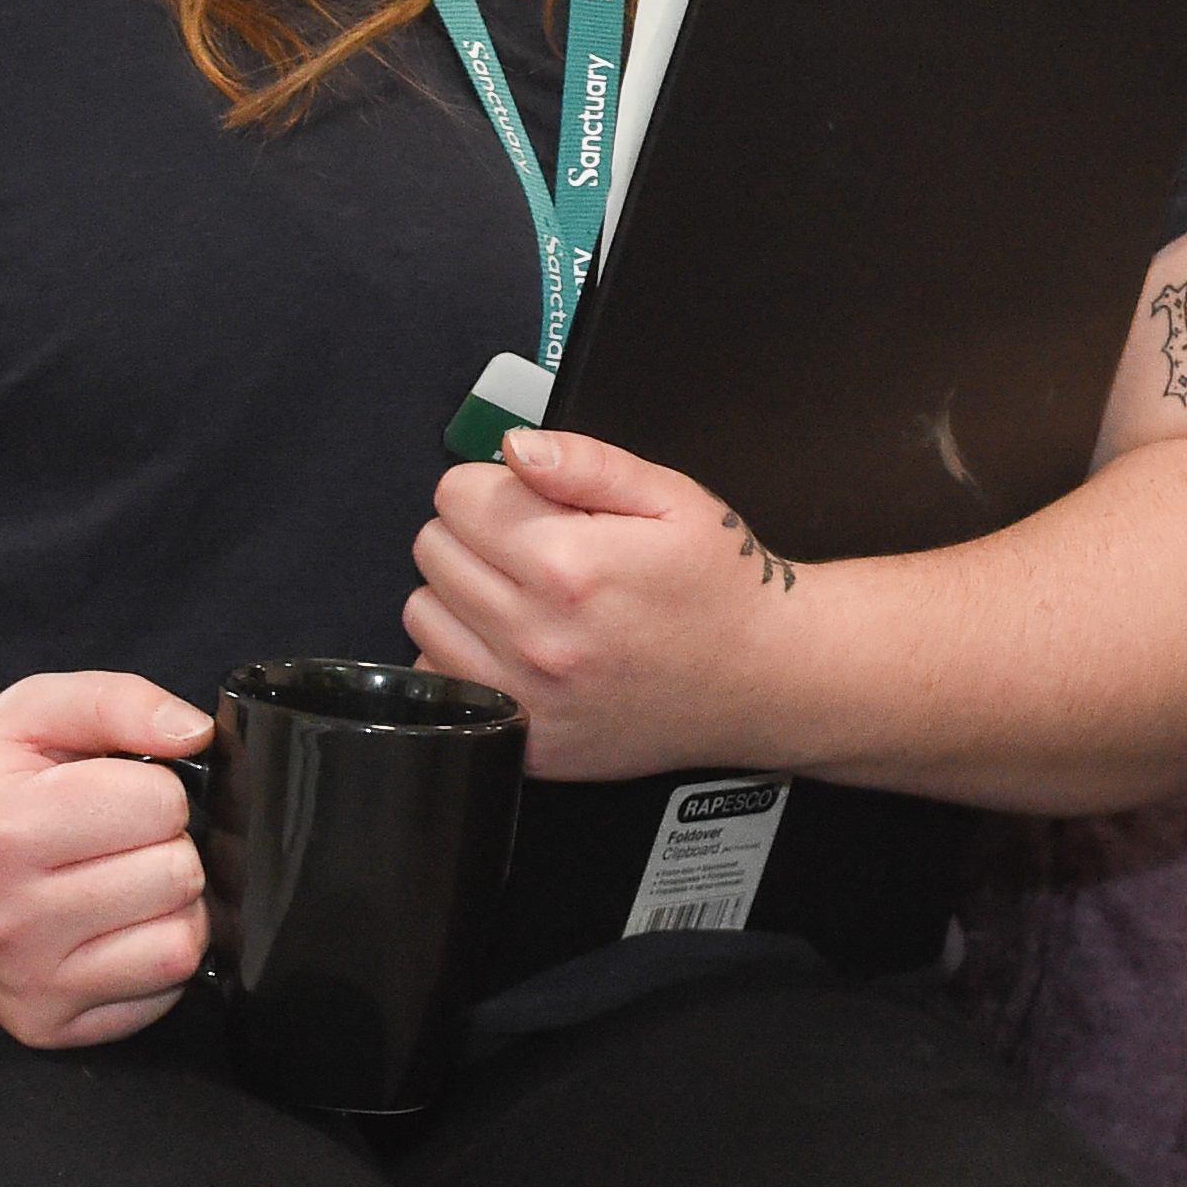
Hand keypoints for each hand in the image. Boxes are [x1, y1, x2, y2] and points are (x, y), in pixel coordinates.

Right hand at [0, 670, 209, 1047]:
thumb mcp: (40, 710)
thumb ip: (122, 702)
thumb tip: (193, 732)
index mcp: (4, 833)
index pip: (163, 806)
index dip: (157, 789)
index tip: (115, 792)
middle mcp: (9, 921)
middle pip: (178, 875)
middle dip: (166, 845)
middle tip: (116, 840)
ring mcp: (26, 984)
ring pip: (181, 945)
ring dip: (170, 906)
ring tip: (120, 881)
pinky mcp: (46, 1027)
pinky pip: (162, 995)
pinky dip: (153, 957)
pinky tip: (110, 928)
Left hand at [408, 426, 811, 780]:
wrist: (763, 677)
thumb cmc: (720, 587)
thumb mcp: (671, 498)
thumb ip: (586, 462)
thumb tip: (515, 447)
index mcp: (569, 564)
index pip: (456, 494)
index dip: (494, 485)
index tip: (529, 501)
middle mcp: (537, 633)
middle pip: (432, 549)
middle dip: (475, 532)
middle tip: (532, 544)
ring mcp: (527, 694)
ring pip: (423, 614)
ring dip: (460, 593)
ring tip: (522, 593)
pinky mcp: (524, 739)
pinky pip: (443, 681)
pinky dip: (465, 656)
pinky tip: (517, 645)